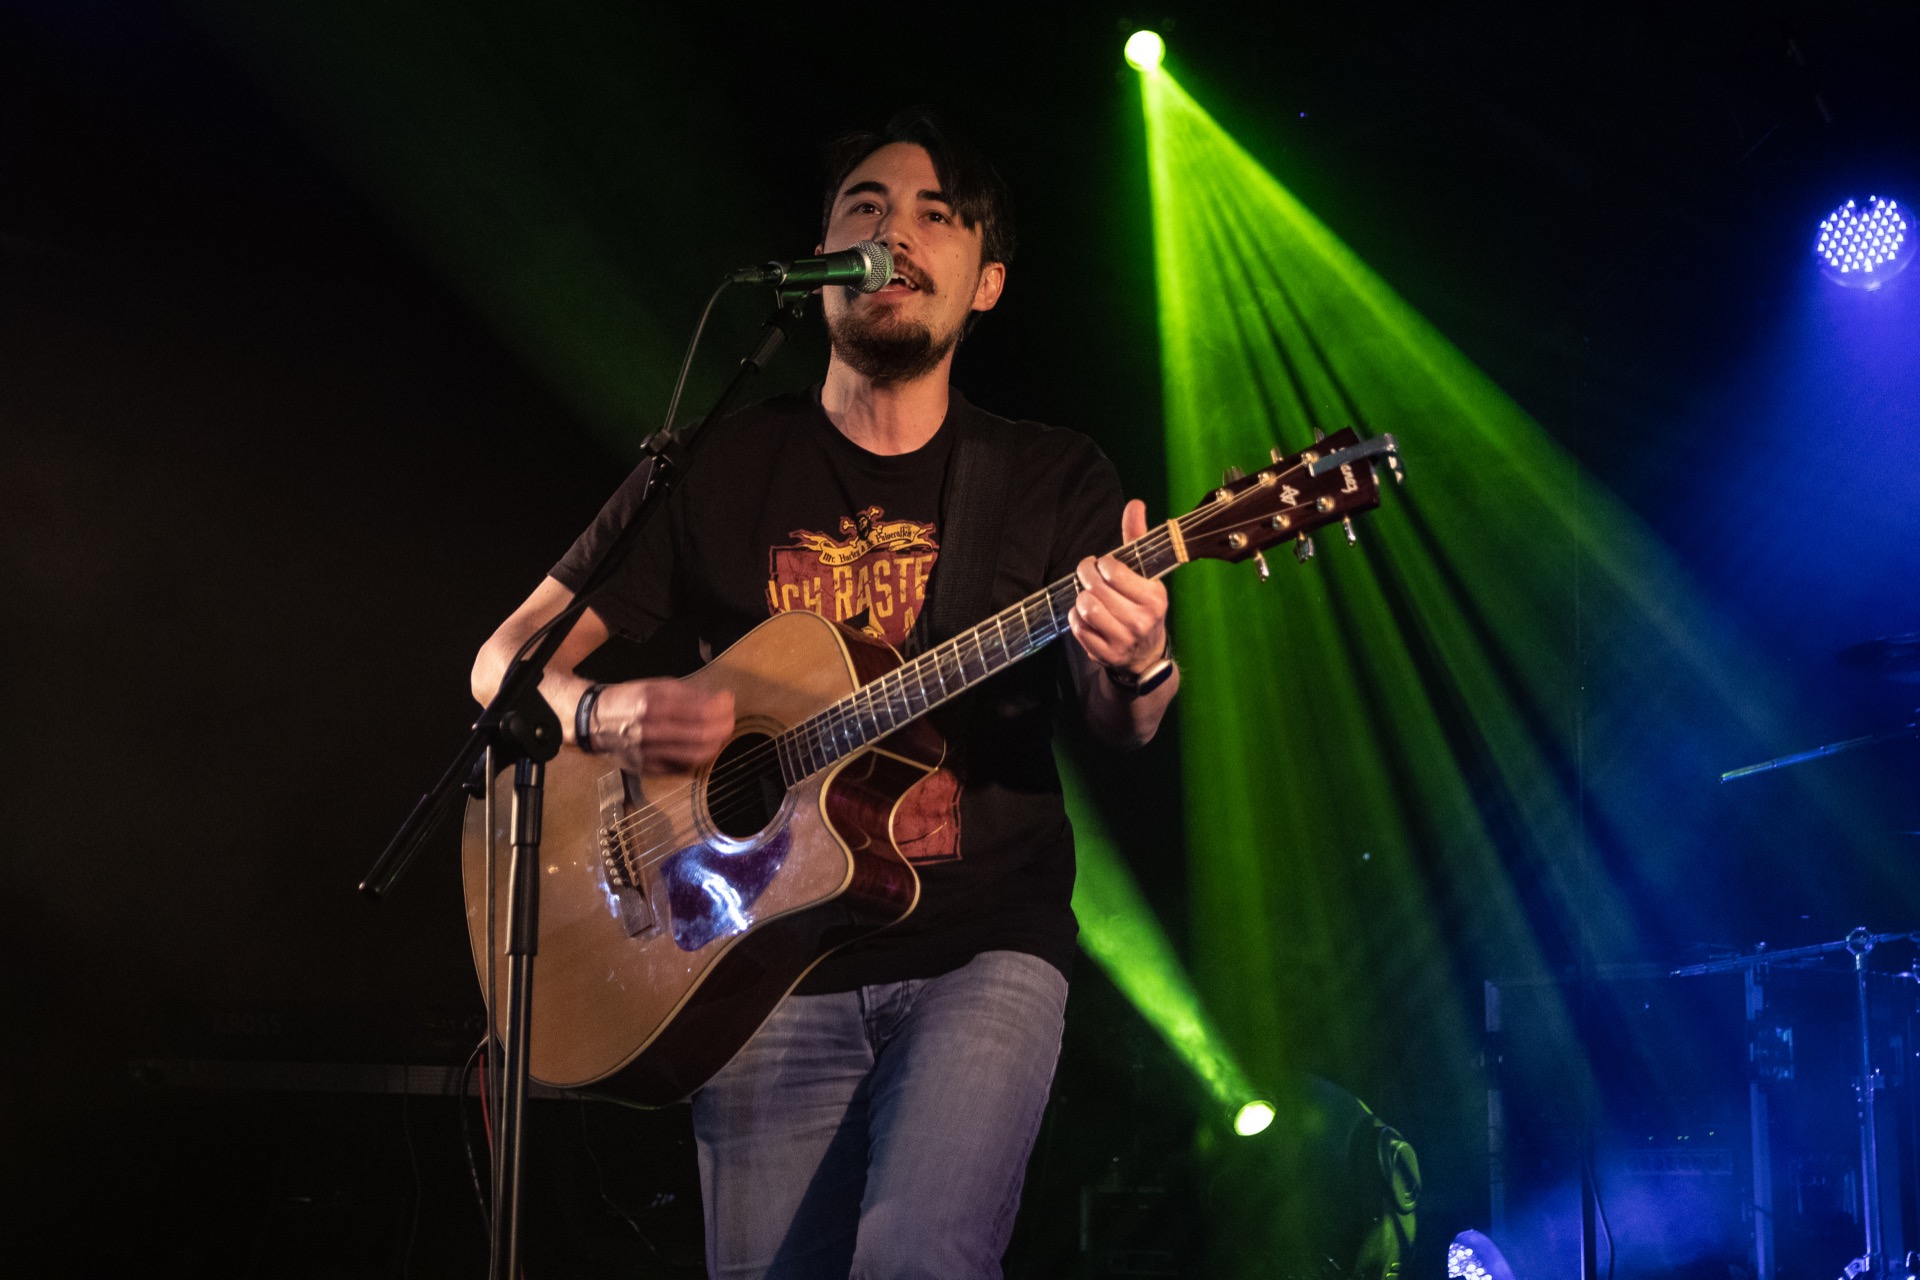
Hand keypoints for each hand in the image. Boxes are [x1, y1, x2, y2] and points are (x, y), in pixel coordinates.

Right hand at [591, 679, 734, 775]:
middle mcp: (651, 729)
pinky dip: (698, 758)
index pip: (698, 710)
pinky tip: (705, 748)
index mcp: (652, 703)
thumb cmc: (628, 699)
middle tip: (730, 719)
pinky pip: (682, 767)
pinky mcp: (648, 768)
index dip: (720, 707)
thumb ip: (685, 693)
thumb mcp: (653, 685)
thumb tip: (717, 699)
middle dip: (723, 726)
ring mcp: (649, 751)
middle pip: (701, 734)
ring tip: (722, 734)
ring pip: (695, 754)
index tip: (729, 701)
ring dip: (715, 744)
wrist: (592, 721)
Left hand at [1069, 499, 1168, 677]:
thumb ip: (1137, 537)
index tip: (1102, 564)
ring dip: (1081, 598)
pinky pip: (1078, 628)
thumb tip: (1135, 503)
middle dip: (1085, 576)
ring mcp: (1124, 639)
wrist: (1145, 654)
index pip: (1113, 571)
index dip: (1100, 564)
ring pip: (1086, 608)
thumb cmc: (1142, 605)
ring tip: (1088, 595)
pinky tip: (1086, 615)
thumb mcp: (1146, 573)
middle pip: (1095, 589)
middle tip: (1086, 574)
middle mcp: (1141, 620)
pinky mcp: (1107, 654)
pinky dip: (1076, 619)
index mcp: (1154, 597)